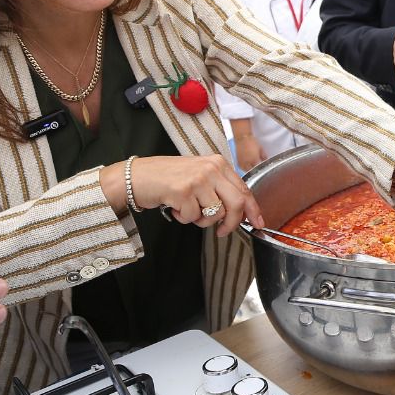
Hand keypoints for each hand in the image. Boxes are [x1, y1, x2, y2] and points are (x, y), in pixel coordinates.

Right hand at [121, 154, 262, 235]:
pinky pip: (193, 217)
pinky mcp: (183, 191)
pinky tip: (174, 207)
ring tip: (187, 210)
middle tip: (221, 231)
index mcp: (218, 163)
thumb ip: (220, 189)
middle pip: (236, 204)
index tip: (257, 223)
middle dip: (232, 223)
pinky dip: (184, 218)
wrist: (136, 176)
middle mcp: (211, 168)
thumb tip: (243, 211)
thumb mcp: (199, 176)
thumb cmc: (167, 178)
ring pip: (215, 214)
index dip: (253, 209)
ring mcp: (197, 179)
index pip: (244, 189)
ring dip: (201, 221)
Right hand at [230, 125, 262, 172]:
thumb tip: (265, 161)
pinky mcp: (238, 162)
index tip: (263, 169)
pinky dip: (245, 168)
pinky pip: (242, 168)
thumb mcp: (260, 148)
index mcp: (254, 160)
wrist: (242, 137)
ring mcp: (242, 163)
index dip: (261, 169)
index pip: (259, 169)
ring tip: (252, 168)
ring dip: (250, 171)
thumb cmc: (251, 141)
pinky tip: (247, 166)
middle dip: (256, 171)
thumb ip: (264, 156)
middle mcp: (247, 163)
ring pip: (247, 171)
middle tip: (258, 169)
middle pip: (253, 171)